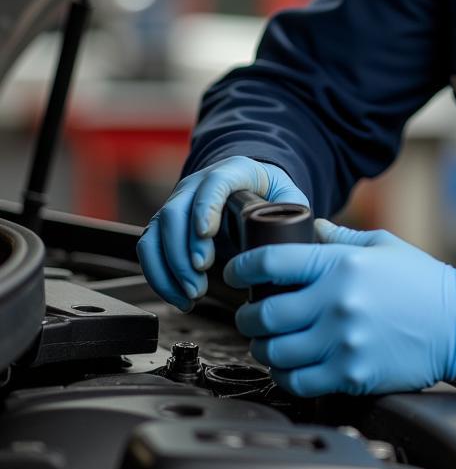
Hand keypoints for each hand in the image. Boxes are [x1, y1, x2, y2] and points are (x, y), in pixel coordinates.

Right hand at [137, 157, 308, 310]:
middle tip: (199, 280)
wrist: (249, 185)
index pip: (214, 183)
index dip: (206, 207)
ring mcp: (178, 203)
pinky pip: (149, 250)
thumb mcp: (287, 195)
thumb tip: (293, 236)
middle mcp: (197, 184)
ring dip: (169, 269)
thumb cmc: (269, 192)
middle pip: (177, 212)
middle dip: (183, 251)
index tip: (206, 234)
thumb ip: (291, 211)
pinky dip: (160, 277)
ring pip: (157, 233)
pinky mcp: (166, 226)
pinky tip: (179, 297)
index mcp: (232, 171)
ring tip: (192, 294)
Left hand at [223, 220, 455, 396]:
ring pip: (276, 352)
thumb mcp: (383, 246)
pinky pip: (298, 381)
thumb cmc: (425, 284)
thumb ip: (340, 238)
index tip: (234, 274)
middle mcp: (337, 302)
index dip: (241, 268)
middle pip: (264, 314)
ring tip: (270, 343)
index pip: (271, 263)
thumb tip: (308, 231)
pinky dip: (286, 375)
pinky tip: (291, 366)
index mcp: (341, 265)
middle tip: (250, 316)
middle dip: (248, 316)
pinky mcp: (352, 373)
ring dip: (264, 348)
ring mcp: (343, 341)